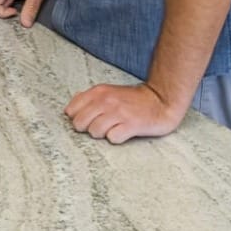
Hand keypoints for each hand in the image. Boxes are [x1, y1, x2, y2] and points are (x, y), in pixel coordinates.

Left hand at [64, 82, 189, 143]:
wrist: (161, 100)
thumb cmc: (133, 100)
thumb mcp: (108, 92)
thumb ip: (89, 99)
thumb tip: (70, 109)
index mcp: (99, 92)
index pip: (71, 110)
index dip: (77, 118)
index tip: (87, 120)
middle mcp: (107, 101)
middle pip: (80, 123)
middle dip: (87, 128)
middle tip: (100, 126)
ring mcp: (119, 113)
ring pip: (94, 132)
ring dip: (102, 134)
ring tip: (114, 129)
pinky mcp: (132, 125)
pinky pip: (112, 138)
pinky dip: (116, 138)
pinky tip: (124, 132)